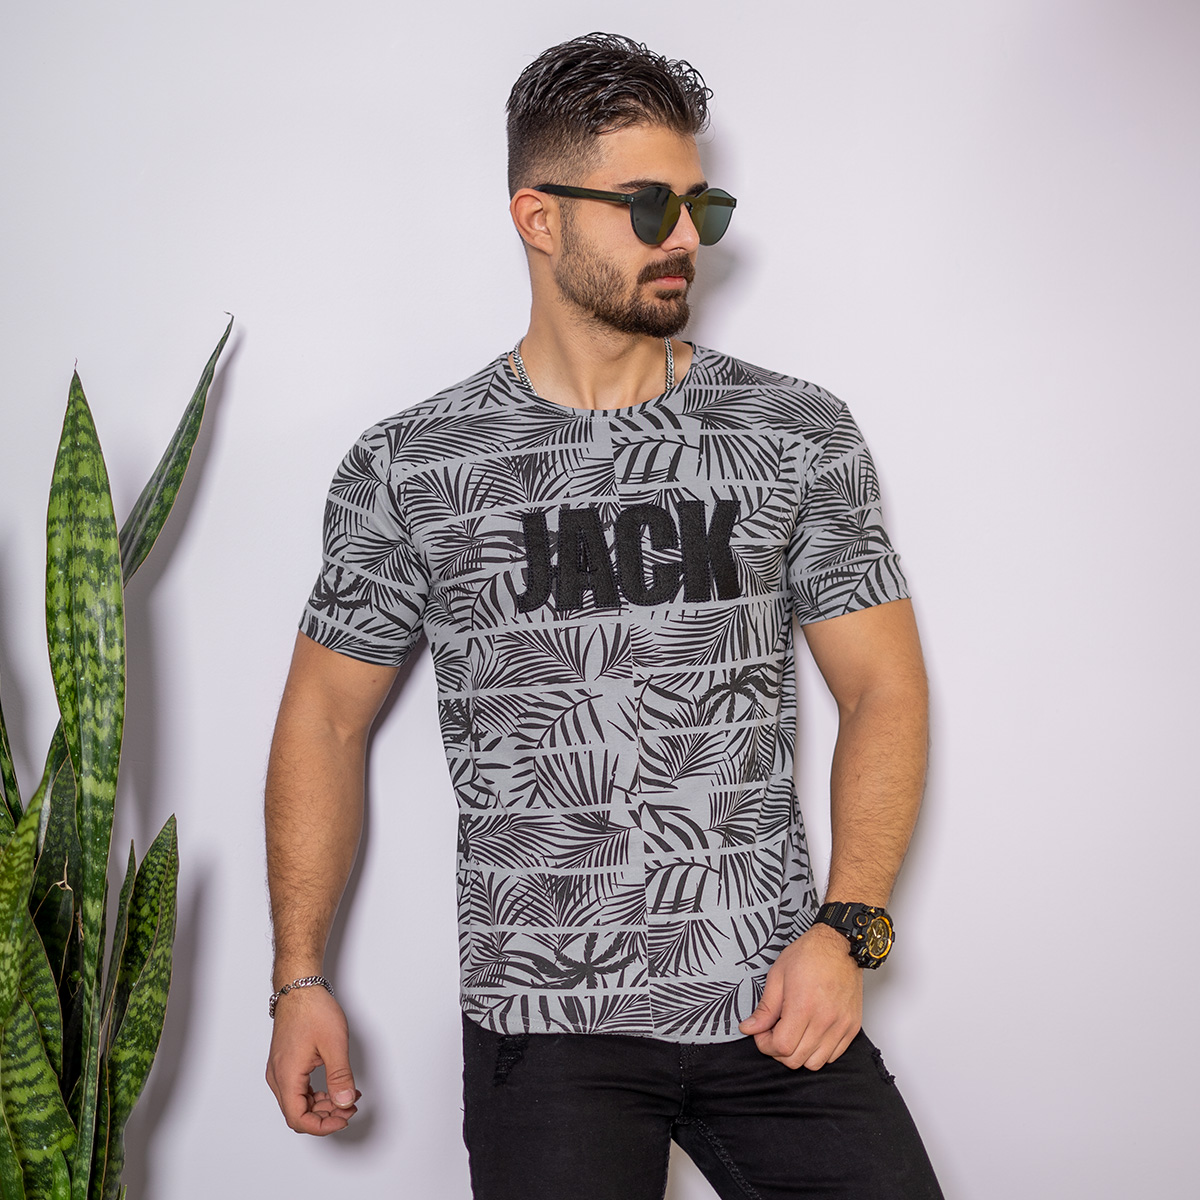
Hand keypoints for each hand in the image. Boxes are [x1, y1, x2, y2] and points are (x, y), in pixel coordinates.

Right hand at [266, 986, 360, 1133]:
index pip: (298, 1118)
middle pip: (297, 1113)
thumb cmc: (313, 1010)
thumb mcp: (334, 1044)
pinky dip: (316, 1093)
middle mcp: (278, 1076)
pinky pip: (298, 1089)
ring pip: (298, 1102)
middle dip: (325, 1116)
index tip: (344, 1118)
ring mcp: (279, 1070)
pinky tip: (334, 1087)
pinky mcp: (285, 1063)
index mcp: (286, 1075)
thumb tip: (344, 1102)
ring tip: (347, 1097)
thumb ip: (340, 1076)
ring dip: (322, 1105)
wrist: (299, 987)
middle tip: (350, 1106)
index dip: (322, 1125)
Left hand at [738, 924, 862, 1069]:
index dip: (765, 1044)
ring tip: (792, 1034)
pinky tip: (810, 1034)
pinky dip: (818, 1053)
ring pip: (815, 1063)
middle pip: (796, 1060)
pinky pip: (833, 1056)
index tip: (761, 1032)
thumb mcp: (778, 976)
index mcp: (804, 1006)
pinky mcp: (852, 1027)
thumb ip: (765, 1008)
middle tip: (773, 1033)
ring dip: (798, 1054)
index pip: (781, 1047)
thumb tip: (749, 1028)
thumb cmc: (809, 955)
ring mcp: (841, 1026)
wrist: (840, 945)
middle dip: (778, 1051)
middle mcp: (825, 1020)